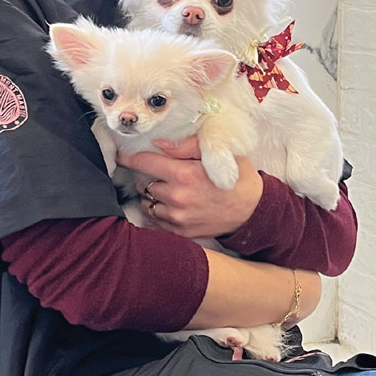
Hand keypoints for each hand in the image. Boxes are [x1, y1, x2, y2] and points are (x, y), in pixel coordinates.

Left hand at [117, 136, 263, 237]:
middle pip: (145, 184)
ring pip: (149, 203)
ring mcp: (178, 217)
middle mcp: (177, 197)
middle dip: (150, 178)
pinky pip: (157, 220)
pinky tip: (174, 205)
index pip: (143, 163)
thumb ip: (186, 145)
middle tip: (162, 173)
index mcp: (184, 174)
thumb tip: (158, 143)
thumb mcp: (218, 154)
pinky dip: (160, 212)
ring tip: (169, 190)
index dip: (129, 158)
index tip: (122, 156)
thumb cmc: (236, 178)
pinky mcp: (181, 232)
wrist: (253, 211)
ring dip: (153, 196)